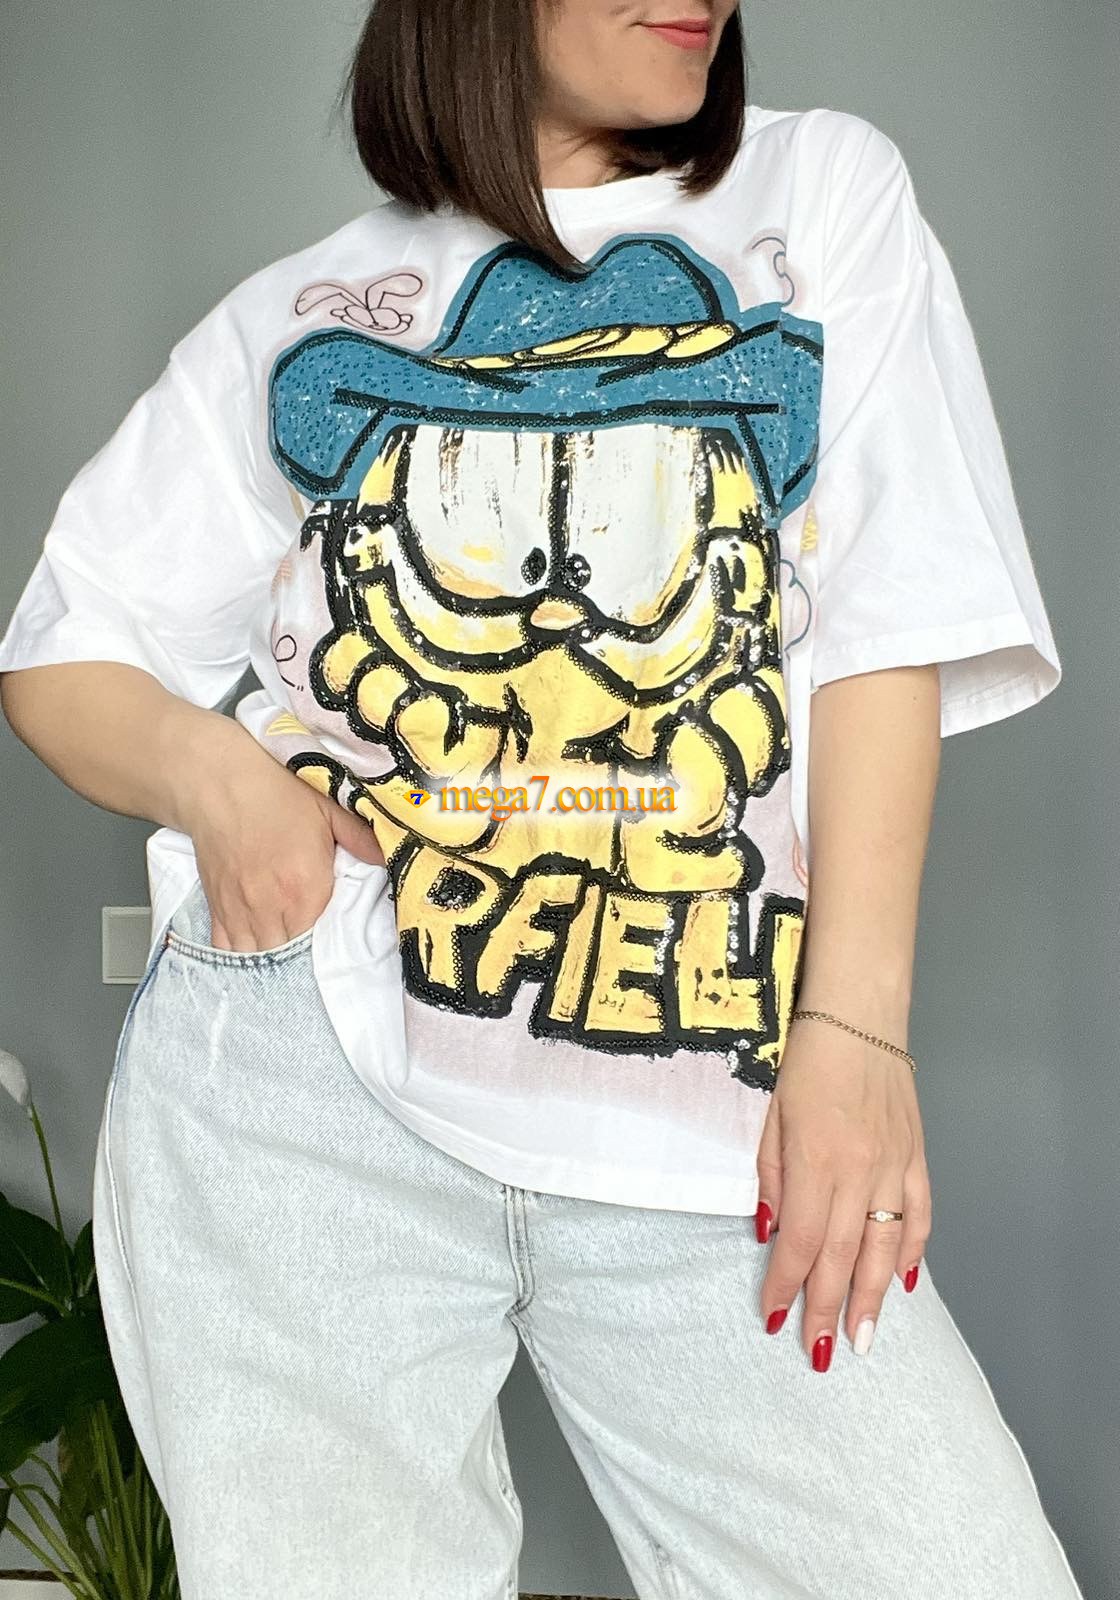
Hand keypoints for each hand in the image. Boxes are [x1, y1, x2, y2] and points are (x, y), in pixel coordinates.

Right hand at [178, 738, 386, 952]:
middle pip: (291, 959)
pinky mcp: (217, 907)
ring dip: (274, 961)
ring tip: (288, 954)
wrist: (219, 781)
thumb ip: (361, 839)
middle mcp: (272, 908)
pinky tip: (255, 951)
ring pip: (258, 960)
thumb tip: (389, 859)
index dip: (331, 948)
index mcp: (306, 888)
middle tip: (315, 953)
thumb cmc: (275, 792)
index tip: (339, 945)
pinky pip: (227, 950)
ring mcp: (241, 911)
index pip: (323, 944)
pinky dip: (242, 957)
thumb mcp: (329, 809)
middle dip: (304, 960)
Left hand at [754, 1014, 930, 1368]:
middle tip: (819, 1352)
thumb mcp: (770, 1115)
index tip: (774, 1316)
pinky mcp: (916, 1156)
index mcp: (817, 1161)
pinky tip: (903, 1282)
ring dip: (872, 1298)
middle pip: (842, 1257)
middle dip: (827, 1309)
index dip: (787, 1285)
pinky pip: (918, 1216)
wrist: (860, 1015)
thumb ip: (770, 1177)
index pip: (799, 1241)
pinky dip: (912, 1252)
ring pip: (886, 1248)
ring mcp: (894, 1166)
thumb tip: (769, 1232)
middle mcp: (860, 1171)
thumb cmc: (805, 1059)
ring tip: (862, 1338)